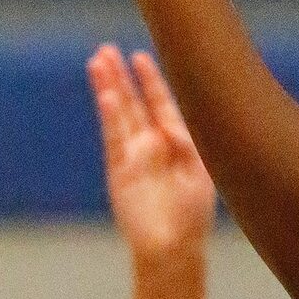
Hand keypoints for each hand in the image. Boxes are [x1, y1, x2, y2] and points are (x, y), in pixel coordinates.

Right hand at [88, 44, 216, 265]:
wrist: (174, 249)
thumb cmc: (193, 211)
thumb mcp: (200, 165)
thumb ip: (187, 135)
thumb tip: (172, 110)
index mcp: (175, 141)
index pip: (160, 102)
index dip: (150, 80)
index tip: (140, 56)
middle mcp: (151, 144)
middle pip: (133, 102)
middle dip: (121, 77)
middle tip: (106, 49)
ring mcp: (133, 155)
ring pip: (119, 113)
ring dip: (109, 87)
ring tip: (97, 62)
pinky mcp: (119, 170)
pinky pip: (113, 137)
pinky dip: (109, 115)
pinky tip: (104, 95)